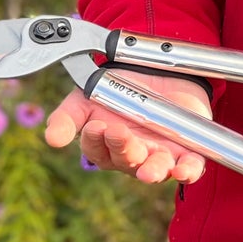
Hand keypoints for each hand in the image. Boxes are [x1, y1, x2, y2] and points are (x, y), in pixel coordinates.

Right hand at [44, 71, 211, 183]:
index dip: (94, 140)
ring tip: (147, 171)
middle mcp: (133, 156)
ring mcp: (160, 154)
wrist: (156, 69)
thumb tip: (52, 138)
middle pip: (126, 160)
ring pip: (155, 168)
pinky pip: (190, 166)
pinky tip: (184, 172)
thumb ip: (68, 117)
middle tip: (117, 131)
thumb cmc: (118, 89)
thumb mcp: (87, 97)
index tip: (95, 125)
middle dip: (121, 148)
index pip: (96, 150)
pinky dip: (188, 171)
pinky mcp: (188, 149)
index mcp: (106, 147)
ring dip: (152, 171)